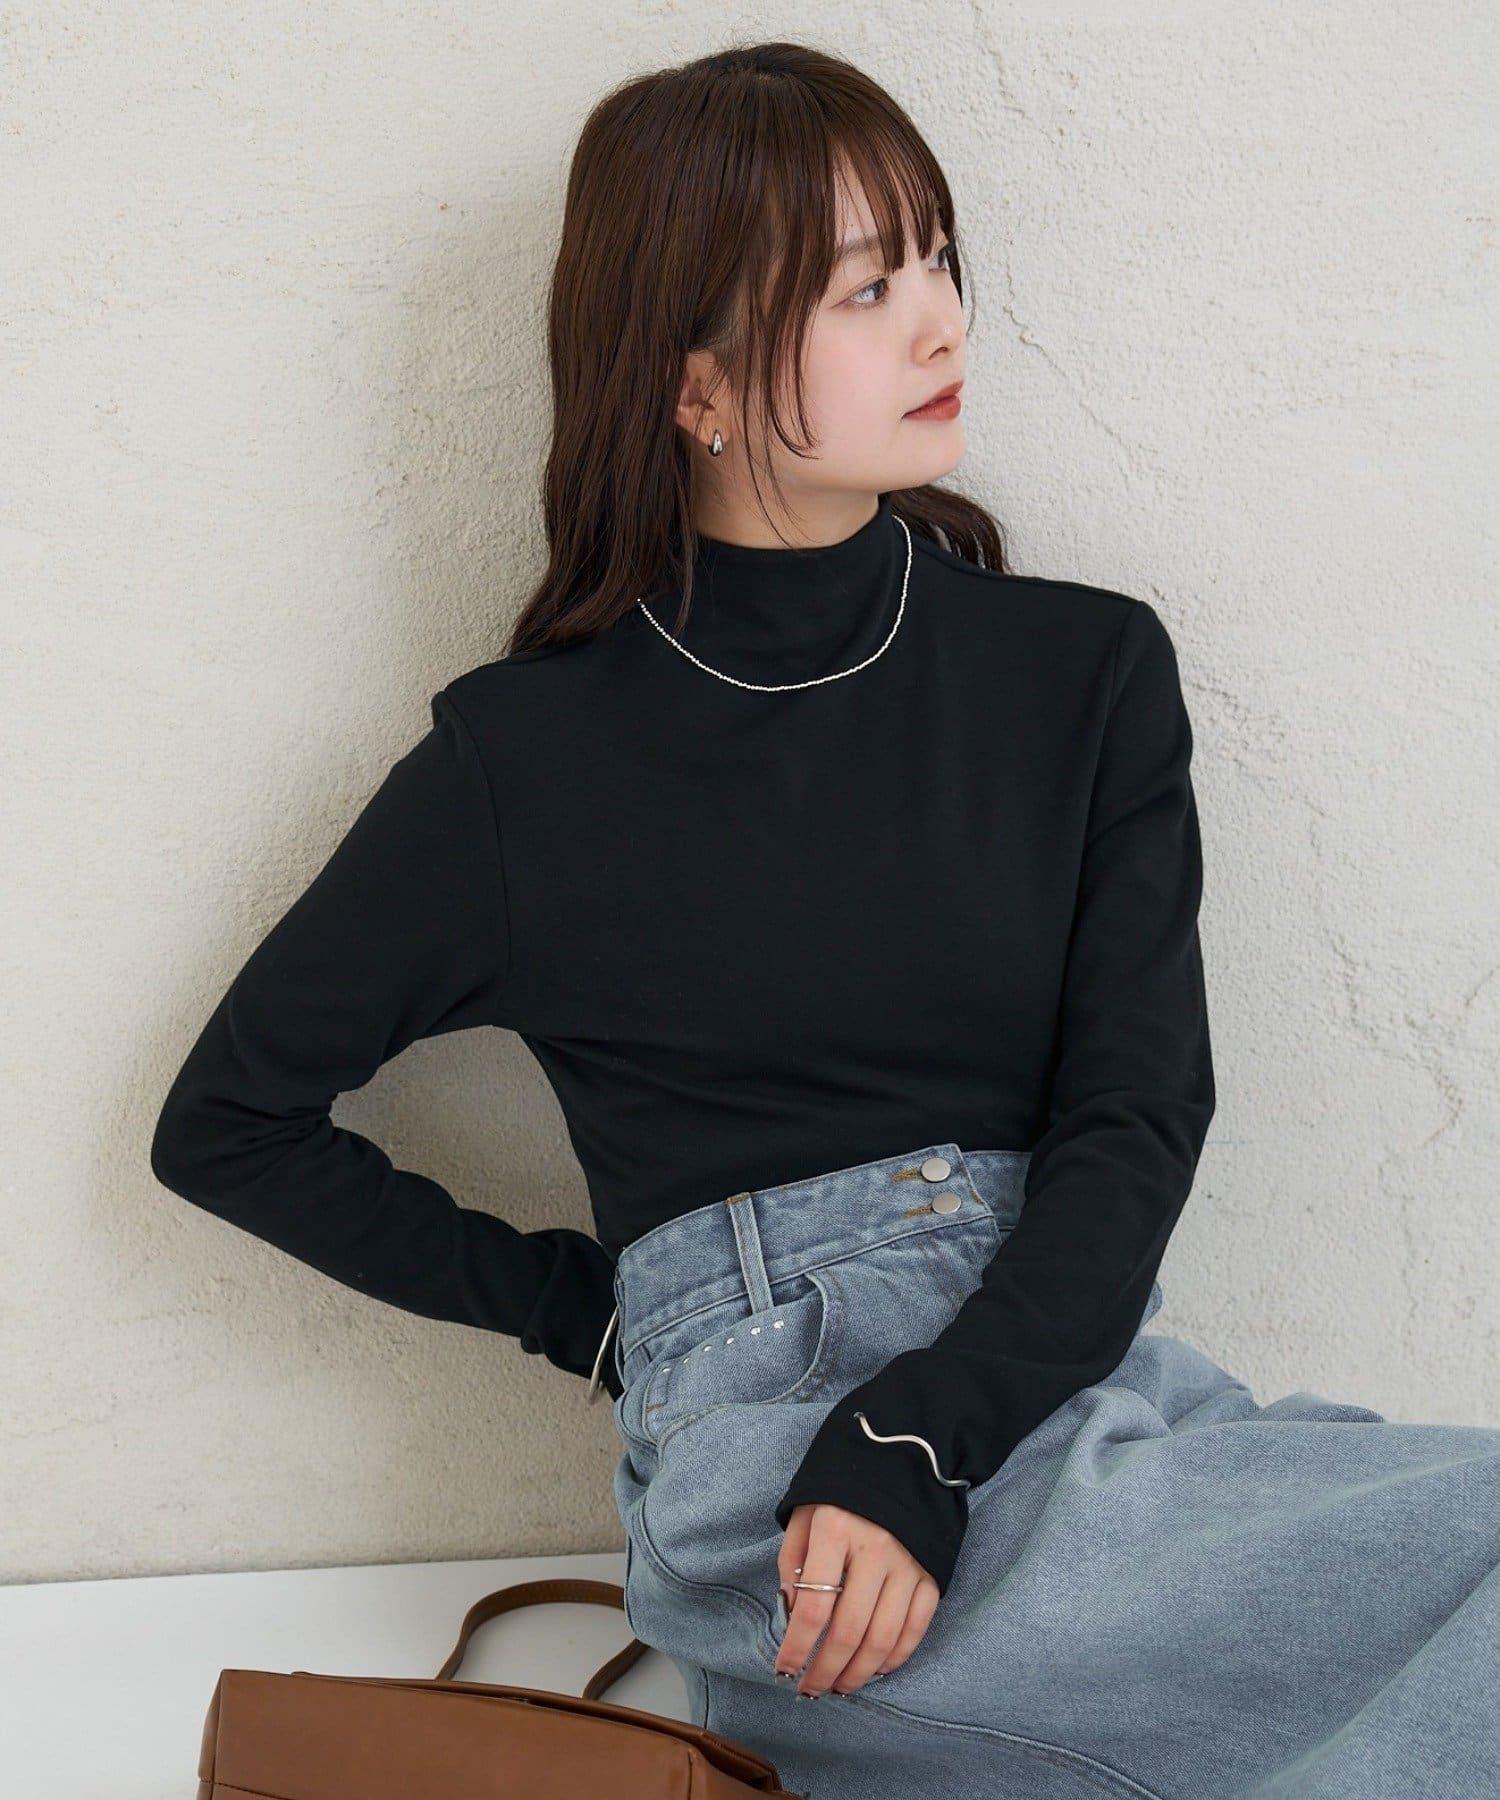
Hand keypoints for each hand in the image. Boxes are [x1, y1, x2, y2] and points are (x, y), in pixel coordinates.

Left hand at [774, 1503, 939, 1696]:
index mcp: (834, 1530)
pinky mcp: (932, 1572)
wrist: (903, 1452)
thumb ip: (793, 1562)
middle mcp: (874, 1549)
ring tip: (839, 1686)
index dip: (797, 1647)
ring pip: (884, 1637)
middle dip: (825, 1670)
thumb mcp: (805, 1510)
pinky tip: (876, 1668)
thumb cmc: (841, 1486)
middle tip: (810, 1690)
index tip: (784, 1670)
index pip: (812, 1607)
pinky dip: (896, 1657)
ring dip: (859, 1673)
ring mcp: (908, 1563)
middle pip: (849, 1630)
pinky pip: (916, 1627)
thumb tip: (794, 1615)